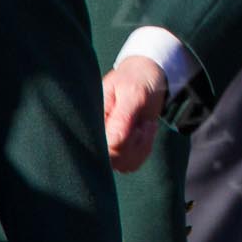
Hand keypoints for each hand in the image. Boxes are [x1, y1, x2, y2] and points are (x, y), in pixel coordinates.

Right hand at [103, 56, 166, 171]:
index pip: (100, 147)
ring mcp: (107, 142)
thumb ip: (123, 117)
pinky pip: (130, 163)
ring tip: (144, 126)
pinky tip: (145, 132)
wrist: (148, 76)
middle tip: (143, 125)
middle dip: (134, 145)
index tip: (138, 128)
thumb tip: (112, 143)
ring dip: (141, 148)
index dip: (121, 145)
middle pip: (112, 160)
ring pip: (122, 165)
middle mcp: (96, 133)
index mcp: (93, 118)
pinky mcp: (118, 147)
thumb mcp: (134, 92)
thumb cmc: (138, 79)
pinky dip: (143, 150)